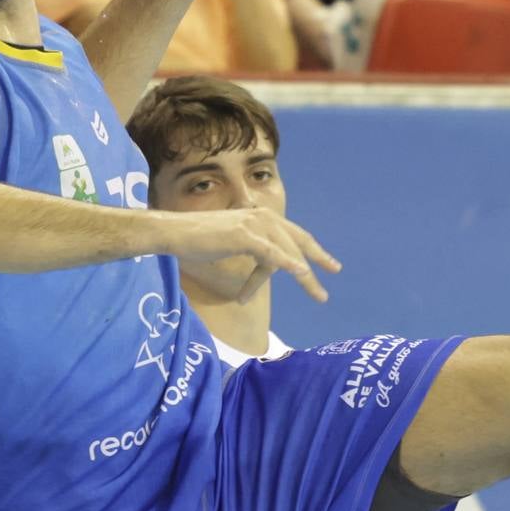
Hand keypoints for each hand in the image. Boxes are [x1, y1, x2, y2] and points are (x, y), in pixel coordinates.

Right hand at [154, 205, 339, 302]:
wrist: (175, 233)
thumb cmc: (198, 241)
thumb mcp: (232, 245)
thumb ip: (252, 251)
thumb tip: (264, 268)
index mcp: (261, 217)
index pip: (294, 235)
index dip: (313, 249)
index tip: (328, 265)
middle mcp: (262, 217)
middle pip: (298, 241)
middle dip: (317, 259)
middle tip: (334, 274)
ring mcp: (253, 225)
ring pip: (287, 251)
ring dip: (304, 275)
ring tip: (317, 293)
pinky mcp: (243, 236)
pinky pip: (270, 253)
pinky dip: (287, 263)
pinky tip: (300, 272)